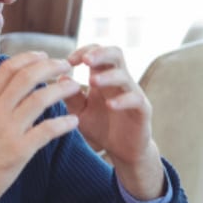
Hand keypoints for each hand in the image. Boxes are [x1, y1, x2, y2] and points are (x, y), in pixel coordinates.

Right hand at [0, 54, 80, 202]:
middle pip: (27, 77)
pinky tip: (74, 122)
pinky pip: (47, 130)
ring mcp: (7, 130)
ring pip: (40, 99)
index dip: (29, 58)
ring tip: (76, 87)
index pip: (7, 69)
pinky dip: (63, 123)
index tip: (44, 56)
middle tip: (67, 65)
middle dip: (50, 66)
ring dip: (62, 89)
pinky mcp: (19, 151)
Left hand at [63, 44, 163, 200]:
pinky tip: (109, 105)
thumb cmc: (101, 128)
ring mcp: (133, 94)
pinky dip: (123, 100)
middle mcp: (119, 82)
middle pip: (115, 53)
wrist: (123, 151)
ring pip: (124, 75)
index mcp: (103, 78)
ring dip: (108, 76)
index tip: (68, 61)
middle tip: (85, 60)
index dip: (84, 51)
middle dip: (100, 53)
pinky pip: (136, 99)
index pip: (97, 53)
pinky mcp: (143, 110)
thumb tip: (58, 78)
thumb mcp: (80, 112)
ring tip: (93, 81)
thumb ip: (70, 97)